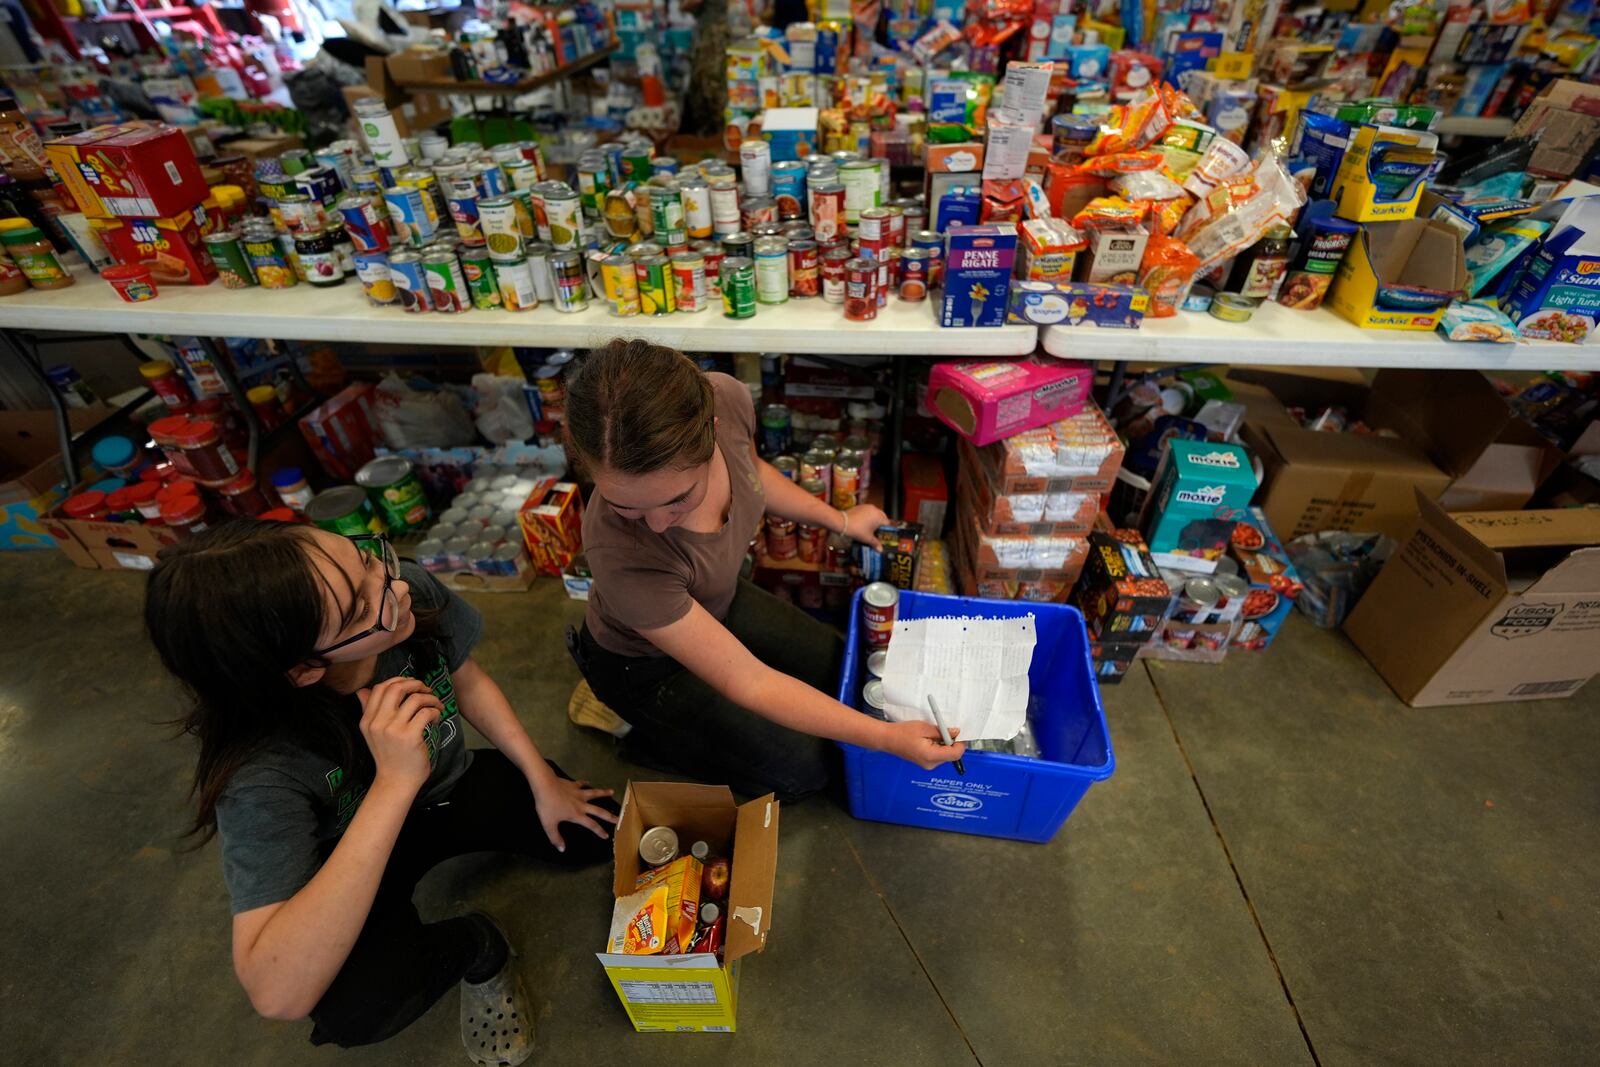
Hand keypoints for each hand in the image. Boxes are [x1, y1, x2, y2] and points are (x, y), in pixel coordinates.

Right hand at [357, 678, 442, 794]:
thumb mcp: (373, 734)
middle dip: (416, 684)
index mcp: (367, 720)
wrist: (395, 782)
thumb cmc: (389, 757)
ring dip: (430, 698)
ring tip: (436, 706)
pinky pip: (426, 712)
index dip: (398, 680)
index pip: (379, 688)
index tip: (412, 685)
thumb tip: (362, 690)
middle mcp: (377, 723)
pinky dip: (435, 711)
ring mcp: (393, 730)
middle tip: (426, 690)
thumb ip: (368, 711)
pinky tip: (436, 719)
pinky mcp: (409, 737)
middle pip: (396, 688)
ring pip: (415, 699)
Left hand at [531, 773, 617, 852]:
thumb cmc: (547, 806)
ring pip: (594, 793)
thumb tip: (562, 849)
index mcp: (576, 815)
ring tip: (612, 792)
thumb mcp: (549, 825)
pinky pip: (581, 784)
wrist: (545, 785)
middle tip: (619, 817)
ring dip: (604, 793)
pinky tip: (588, 782)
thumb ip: (555, 838)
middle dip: (609, 815)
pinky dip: (585, 783)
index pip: (591, 825)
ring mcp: (578, 793)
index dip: (599, 831)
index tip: (606, 836)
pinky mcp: (573, 785)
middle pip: (599, 811)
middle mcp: (581, 804)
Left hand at [842, 504, 888, 547]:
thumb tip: (880, 550)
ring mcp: (868, 506)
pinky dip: (868, 516)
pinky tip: (863, 523)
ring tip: (870, 528)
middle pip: (882, 517)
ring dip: (874, 520)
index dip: (886, 531)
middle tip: (877, 532)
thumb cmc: (857, 530)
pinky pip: (868, 511)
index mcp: (880, 517)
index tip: (883, 536)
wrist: (843, 522)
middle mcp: (875, 509)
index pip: (887, 524)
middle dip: (880, 525)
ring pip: (875, 514)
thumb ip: (876, 544)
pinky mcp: (861, 506)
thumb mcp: (868, 538)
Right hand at [880, 720, 965, 769]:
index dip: (960, 743)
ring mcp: (927, 764)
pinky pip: (938, 755)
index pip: (955, 754)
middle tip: (945, 730)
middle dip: (951, 742)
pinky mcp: (925, 762)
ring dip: (944, 744)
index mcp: (931, 756)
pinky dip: (938, 746)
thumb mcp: (925, 728)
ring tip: (932, 734)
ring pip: (945, 755)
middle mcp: (931, 764)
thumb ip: (942, 731)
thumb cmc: (903, 732)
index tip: (959, 733)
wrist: (887, 739)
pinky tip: (929, 738)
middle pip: (951, 755)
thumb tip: (956, 732)